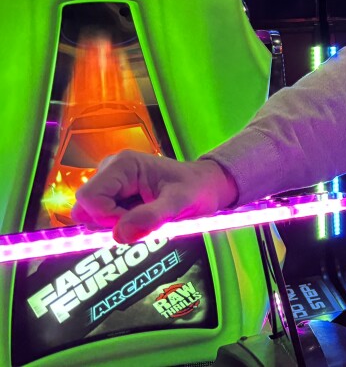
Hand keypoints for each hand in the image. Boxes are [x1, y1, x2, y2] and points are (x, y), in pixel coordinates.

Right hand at [72, 151, 238, 243]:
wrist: (205, 186)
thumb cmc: (196, 189)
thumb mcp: (179, 203)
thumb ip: (151, 217)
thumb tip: (121, 235)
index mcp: (123, 165)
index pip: (89, 198)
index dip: (107, 217)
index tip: (135, 222)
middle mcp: (110, 170)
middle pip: (85, 208)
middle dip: (109, 223)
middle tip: (141, 220)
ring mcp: (110, 183)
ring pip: (90, 216)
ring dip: (115, 225)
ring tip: (144, 216)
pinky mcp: (113, 195)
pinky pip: (101, 218)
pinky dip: (118, 224)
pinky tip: (140, 216)